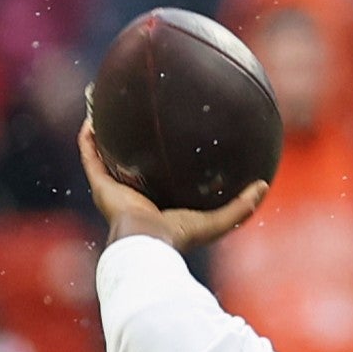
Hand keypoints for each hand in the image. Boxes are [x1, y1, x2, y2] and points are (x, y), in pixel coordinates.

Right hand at [77, 120, 266, 250]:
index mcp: (159, 203)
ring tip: (105, 109)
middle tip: (138, 118)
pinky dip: (88, 137)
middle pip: (130, 165)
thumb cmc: (181, 236)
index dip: (163, 160)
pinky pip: (90, 155)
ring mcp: (114, 189)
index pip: (160, 179)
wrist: (148, 243)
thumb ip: (241, 207)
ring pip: (104, 157)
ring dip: (104, 135)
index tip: (170, 138)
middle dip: (131, 144)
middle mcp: (134, 194)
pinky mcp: (100, 185)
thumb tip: (264, 186)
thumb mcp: (217, 221)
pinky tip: (92, 115)